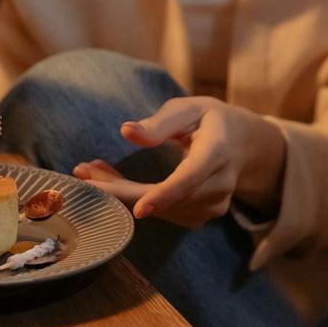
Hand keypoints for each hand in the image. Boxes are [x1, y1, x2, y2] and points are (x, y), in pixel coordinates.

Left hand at [73, 97, 287, 226]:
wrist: (245, 145)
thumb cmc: (210, 120)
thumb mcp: (189, 108)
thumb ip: (159, 123)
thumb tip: (126, 132)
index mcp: (218, 151)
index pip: (192, 177)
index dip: (165, 194)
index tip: (140, 209)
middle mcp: (220, 185)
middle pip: (167, 198)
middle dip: (121, 190)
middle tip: (82, 174)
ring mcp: (213, 206)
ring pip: (160, 210)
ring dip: (121, 194)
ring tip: (91, 170)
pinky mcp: (202, 217)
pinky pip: (163, 214)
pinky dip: (135, 201)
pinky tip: (112, 183)